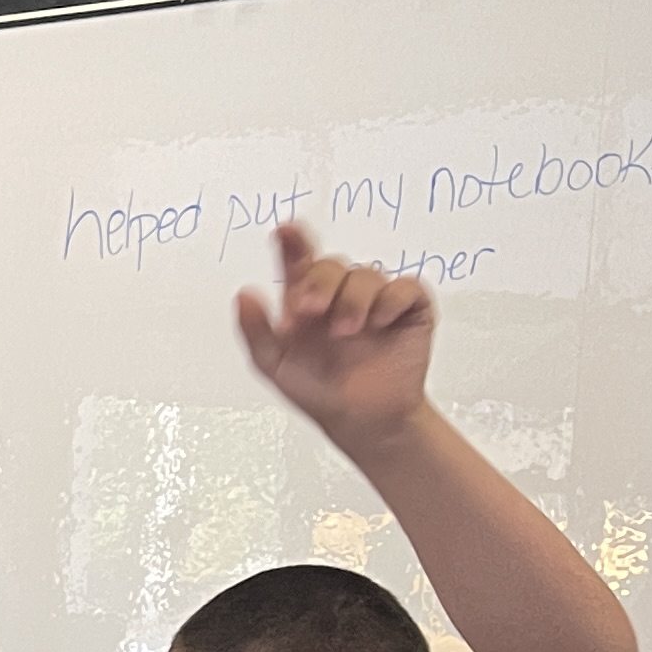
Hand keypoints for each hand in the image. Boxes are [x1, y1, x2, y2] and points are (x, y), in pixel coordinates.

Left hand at [236, 218, 434, 448]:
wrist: (362, 420)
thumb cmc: (317, 391)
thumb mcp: (275, 365)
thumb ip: (256, 331)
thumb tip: (243, 294)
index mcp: (307, 300)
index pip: (299, 263)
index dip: (293, 243)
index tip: (285, 231)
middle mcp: (340, 295)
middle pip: (332, 265)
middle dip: (321, 282)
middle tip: (310, 311)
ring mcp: (376, 300)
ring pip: (366, 274)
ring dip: (353, 300)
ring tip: (346, 333)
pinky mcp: (408, 309)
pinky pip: (406, 287)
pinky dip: (391, 300)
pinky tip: (379, 322)